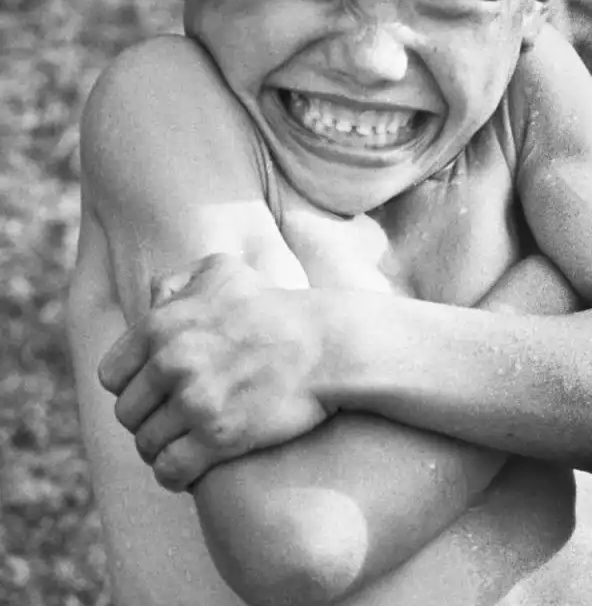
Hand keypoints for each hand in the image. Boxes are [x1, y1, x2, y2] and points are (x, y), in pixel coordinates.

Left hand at [98, 254, 328, 490]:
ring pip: (146, 445)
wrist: (325, 344)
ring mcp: (194, 401)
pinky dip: (176, 475)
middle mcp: (171, 361)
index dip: (129, 387)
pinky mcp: (218, 437)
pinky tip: (192, 470)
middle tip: (170, 422)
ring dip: (160, 450)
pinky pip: (171, 471)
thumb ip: (178, 281)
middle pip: (126, 414)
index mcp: (161, 324)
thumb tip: (153, 299)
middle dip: (146, 420)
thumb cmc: (274, 305)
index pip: (111, 375)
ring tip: (180, 447)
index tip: (152, 394)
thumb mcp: (222, 271)